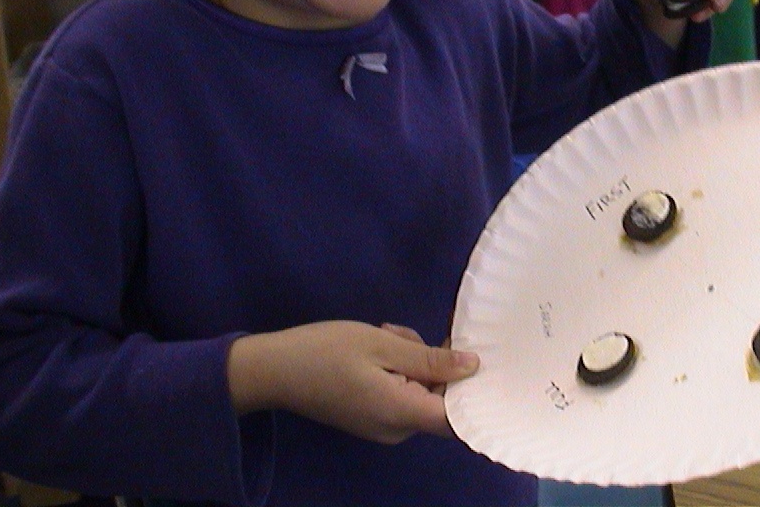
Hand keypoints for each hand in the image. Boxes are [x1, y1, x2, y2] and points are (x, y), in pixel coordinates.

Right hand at [227, 321, 478, 444]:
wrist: (272, 369)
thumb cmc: (326, 352)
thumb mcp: (382, 345)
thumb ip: (429, 359)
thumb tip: (473, 366)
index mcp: (402, 413)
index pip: (458, 419)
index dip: (477, 393)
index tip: (486, 362)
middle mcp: (397, 428)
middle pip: (439, 398)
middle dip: (434, 361)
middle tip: (405, 331)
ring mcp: (383, 424)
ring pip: (420, 390)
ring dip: (413, 358)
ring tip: (386, 332)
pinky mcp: (371, 415)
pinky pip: (401, 391)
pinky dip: (398, 366)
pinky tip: (379, 343)